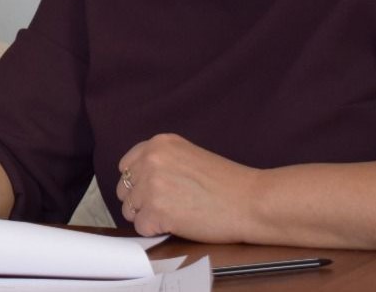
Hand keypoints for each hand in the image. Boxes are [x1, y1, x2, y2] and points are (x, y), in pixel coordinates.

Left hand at [116, 133, 260, 241]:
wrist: (251, 201)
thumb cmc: (228, 184)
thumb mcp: (189, 156)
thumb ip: (162, 162)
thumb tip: (139, 180)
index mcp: (159, 144)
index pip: (126, 166)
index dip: (138, 183)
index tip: (153, 191)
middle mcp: (151, 160)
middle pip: (124, 189)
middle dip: (141, 201)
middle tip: (168, 206)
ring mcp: (152, 185)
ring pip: (129, 209)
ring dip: (148, 216)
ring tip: (176, 214)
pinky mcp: (157, 211)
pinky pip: (141, 227)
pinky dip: (156, 231)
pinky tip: (177, 224)